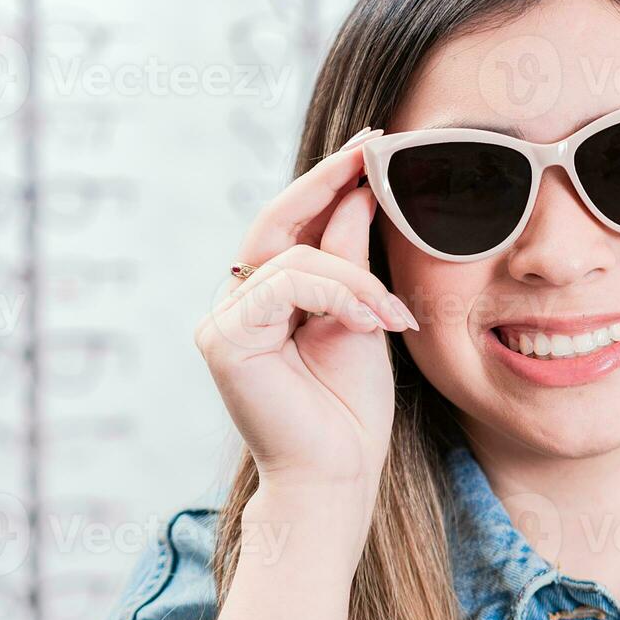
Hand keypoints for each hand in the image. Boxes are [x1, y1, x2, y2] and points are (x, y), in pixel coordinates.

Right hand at [194, 126, 414, 503]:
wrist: (341, 475)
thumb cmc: (351, 409)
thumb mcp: (362, 316)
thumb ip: (352, 259)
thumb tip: (358, 193)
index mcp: (268, 296)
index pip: (292, 223)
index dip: (329, 181)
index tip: (373, 144)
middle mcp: (238, 302)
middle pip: (278, 221)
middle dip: (328, 182)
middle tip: (375, 150)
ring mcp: (224, 320)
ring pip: (295, 258)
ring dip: (357, 279)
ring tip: (395, 315)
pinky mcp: (224, 340)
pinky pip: (288, 286)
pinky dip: (339, 296)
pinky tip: (374, 321)